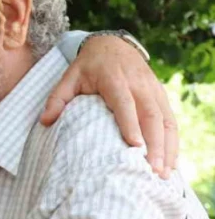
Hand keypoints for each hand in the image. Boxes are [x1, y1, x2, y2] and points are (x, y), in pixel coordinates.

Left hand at [41, 35, 176, 177]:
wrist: (113, 44)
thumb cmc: (88, 66)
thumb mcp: (69, 76)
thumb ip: (57, 98)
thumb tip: (45, 121)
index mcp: (114, 79)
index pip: (124, 103)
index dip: (130, 124)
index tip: (135, 146)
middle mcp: (138, 84)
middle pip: (150, 115)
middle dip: (154, 144)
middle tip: (152, 170)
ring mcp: (153, 90)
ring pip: (165, 120)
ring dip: (167, 147)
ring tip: (164, 173)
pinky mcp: (161, 95)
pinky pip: (170, 120)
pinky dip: (173, 142)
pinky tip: (170, 163)